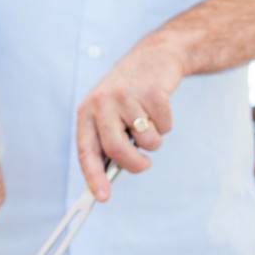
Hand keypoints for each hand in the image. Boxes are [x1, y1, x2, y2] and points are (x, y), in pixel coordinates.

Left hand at [76, 30, 183, 201]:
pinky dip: (167, 123)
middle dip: (135, 164)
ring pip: (147, 140)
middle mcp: (102, 102)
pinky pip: (165, 126)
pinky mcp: (152, 91)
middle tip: (145, 164)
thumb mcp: (111, 114)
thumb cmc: (131, 95)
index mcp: (87, 112)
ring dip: (155, 139)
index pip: (86, 150)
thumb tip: (109, 179)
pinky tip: (160, 106)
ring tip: (150, 122)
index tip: (102, 197)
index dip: (93, 176)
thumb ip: (109, 141)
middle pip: (117, 149)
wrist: (155, 57)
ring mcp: (127, 95)